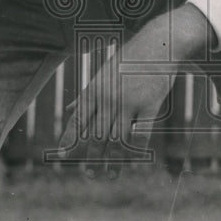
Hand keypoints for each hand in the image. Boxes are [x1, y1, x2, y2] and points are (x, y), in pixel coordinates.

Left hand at [58, 4, 213, 173]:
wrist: (158, 44)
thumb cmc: (129, 59)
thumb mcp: (103, 73)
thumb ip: (86, 95)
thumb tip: (69, 110)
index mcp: (95, 89)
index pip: (78, 120)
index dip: (69, 139)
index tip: (61, 156)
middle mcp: (109, 98)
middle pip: (96, 134)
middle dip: (91, 157)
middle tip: (89, 174)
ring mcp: (130, 102)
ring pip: (117, 139)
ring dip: (112, 161)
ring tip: (109, 175)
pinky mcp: (150, 105)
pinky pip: (140, 134)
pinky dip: (135, 150)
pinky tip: (132, 163)